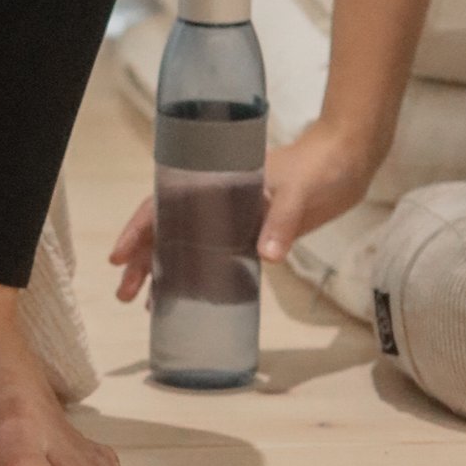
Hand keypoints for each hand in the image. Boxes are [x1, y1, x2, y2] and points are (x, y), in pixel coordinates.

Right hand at [110, 113, 384, 301]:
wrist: (347, 160)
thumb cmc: (318, 165)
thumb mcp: (297, 191)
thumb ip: (280, 221)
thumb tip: (267, 256)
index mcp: (215, 181)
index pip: (163, 203)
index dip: (138, 230)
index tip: (118, 257)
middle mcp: (216, 200)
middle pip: (167, 230)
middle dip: (142, 262)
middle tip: (125, 295)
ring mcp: (232, 219)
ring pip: (187, 246)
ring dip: (165, 273)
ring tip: (146, 306)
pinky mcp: (252, 234)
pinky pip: (216, 258)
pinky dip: (201, 277)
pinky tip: (191, 300)